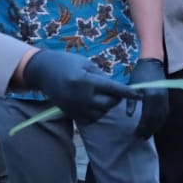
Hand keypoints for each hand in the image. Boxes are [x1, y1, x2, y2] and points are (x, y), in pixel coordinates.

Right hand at [22, 50, 136, 125]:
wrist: (42, 71)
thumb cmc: (66, 62)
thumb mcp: (86, 64)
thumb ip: (101, 76)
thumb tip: (115, 88)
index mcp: (86, 81)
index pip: (113, 89)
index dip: (127, 93)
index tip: (139, 95)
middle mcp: (81, 96)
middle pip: (108, 104)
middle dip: (115, 99)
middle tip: (115, 92)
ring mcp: (75, 107)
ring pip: (100, 114)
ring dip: (106, 107)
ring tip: (102, 96)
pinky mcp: (70, 113)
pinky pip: (89, 119)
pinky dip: (96, 113)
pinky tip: (94, 104)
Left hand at [130, 57, 167, 137]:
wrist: (153, 64)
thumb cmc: (140, 74)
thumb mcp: (132, 87)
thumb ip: (130, 102)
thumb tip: (129, 116)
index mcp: (151, 96)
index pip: (147, 116)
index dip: (142, 127)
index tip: (136, 134)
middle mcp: (160, 99)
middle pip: (155, 120)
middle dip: (148, 130)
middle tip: (140, 138)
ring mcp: (165, 99)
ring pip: (161, 118)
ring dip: (154, 128)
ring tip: (146, 135)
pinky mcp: (167, 99)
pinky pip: (165, 114)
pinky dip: (160, 122)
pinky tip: (154, 127)